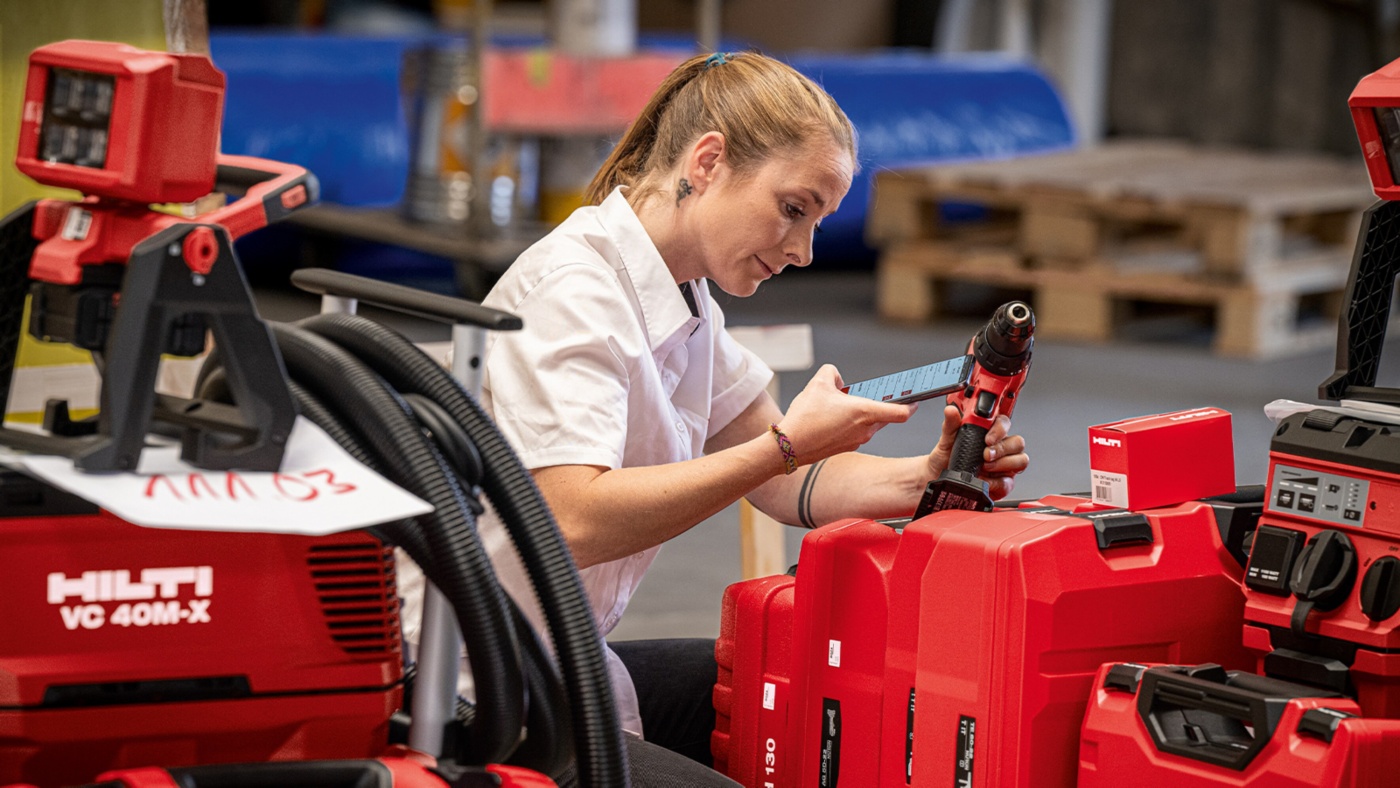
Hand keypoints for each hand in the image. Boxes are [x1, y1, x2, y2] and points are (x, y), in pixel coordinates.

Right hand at [777, 364, 915, 464]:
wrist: (789, 447)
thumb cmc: (806, 416)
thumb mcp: (817, 383)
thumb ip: (831, 373)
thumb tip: (836, 378)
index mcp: (865, 412)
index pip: (901, 412)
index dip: (912, 405)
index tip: (915, 399)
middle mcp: (866, 429)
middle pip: (885, 417)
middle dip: (881, 405)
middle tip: (874, 395)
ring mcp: (856, 441)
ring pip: (869, 425)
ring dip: (863, 415)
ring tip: (843, 405)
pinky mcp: (845, 448)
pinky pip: (855, 433)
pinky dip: (851, 425)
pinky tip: (832, 418)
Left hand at [927, 405, 1028, 499]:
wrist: (938, 480)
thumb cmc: (946, 459)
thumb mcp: (946, 441)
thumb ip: (950, 425)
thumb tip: (951, 411)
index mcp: (989, 433)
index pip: (1004, 423)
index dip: (1000, 429)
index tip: (988, 438)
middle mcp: (1000, 447)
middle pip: (1018, 442)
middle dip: (1002, 448)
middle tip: (985, 454)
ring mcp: (1004, 465)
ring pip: (1021, 460)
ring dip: (1003, 463)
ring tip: (985, 467)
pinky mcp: (1003, 483)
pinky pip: (1009, 482)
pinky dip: (996, 482)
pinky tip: (984, 480)